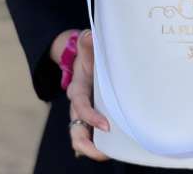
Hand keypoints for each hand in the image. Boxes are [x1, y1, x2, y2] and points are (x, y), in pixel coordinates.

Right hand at [64, 31, 110, 160]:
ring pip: (82, 136)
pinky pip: (93, 133)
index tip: (106, 125)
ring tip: (109, 155)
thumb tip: (88, 36)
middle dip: (86, 144)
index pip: (80, 106)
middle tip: (102, 154)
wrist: (84, 58)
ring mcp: (85, 112)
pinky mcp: (93, 115)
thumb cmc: (89, 54)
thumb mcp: (86, 47)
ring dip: (93, 148)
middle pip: (76, 130)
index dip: (91, 117)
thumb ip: (87, 43)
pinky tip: (117, 148)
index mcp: (77, 89)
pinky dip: (101, 143)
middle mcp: (78, 105)